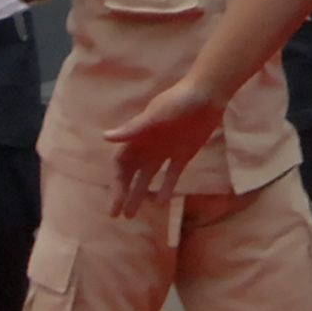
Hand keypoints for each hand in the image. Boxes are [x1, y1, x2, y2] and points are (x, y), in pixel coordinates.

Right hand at [105, 76, 232, 212]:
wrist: (206, 95)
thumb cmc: (177, 102)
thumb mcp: (154, 116)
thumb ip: (132, 129)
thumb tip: (105, 137)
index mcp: (138, 136)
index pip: (120, 163)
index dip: (116, 181)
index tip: (116, 199)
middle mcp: (148, 146)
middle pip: (130, 173)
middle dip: (122, 192)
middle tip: (117, 215)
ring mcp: (165, 151)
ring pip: (147, 177)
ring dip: (139, 193)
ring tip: (131, 214)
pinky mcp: (183, 154)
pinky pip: (171, 175)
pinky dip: (166, 188)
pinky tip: (161, 203)